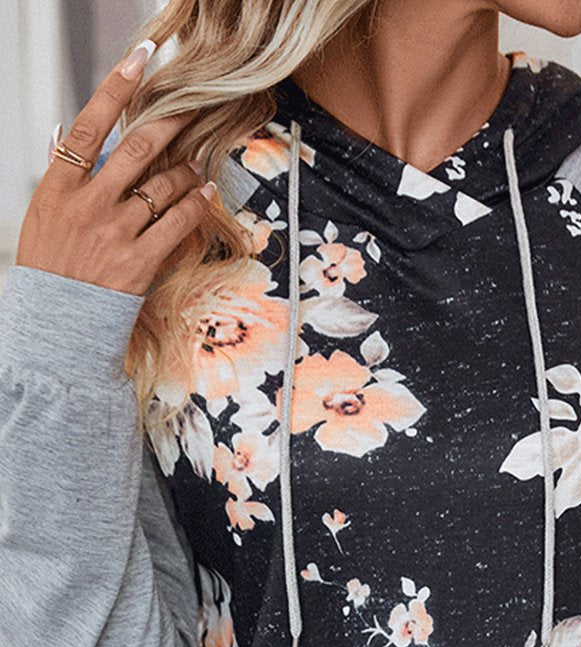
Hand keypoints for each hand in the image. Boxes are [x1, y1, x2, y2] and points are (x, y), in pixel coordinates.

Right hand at [14, 41, 216, 296]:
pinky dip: (196, 203)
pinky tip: (206, 193)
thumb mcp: (43, 213)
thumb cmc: (49, 264)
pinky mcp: (140, 260)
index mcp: (60, 185)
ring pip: (164, 185)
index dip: (116, 87)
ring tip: (195, 166)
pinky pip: (178, 222)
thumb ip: (59, 172)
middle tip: (193, 107)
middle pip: (138, 148)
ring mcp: (116, 232)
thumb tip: (65, 131)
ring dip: (187, 170)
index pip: (89, 124)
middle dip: (171, 122)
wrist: (55, 322)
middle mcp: (90, 204)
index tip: (140, 60)